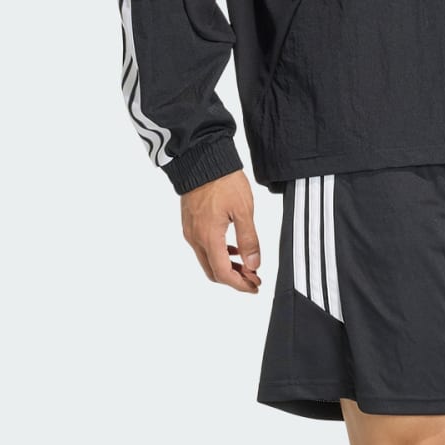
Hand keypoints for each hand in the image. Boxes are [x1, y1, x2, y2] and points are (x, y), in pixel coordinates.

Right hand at [180, 170, 263, 291]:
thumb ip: (249, 240)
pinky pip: (202, 248)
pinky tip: (232, 249)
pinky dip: (218, 254)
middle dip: (234, 279)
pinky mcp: (189, 224)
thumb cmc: (223, 181)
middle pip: (213, 272)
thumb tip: (254, 264)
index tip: (255, 286)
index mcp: (209, 237)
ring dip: (226, 267)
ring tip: (247, 265)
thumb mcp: (243, 210)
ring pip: (207, 261)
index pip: (223, 273)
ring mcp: (190, 231)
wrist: (201, 158)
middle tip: (253, 278)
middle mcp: (195, 238)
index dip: (240, 284)